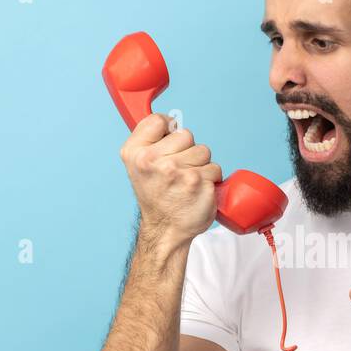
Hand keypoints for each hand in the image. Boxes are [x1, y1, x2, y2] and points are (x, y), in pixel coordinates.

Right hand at [119, 113, 223, 246]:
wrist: (165, 230)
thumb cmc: (155, 196)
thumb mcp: (138, 166)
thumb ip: (148, 140)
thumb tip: (170, 120)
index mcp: (136, 153)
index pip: (158, 120)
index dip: (168, 129)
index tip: (168, 144)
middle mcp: (154, 161)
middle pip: (186, 134)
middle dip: (186, 151)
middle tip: (176, 172)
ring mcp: (178, 172)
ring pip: (203, 151)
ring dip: (200, 165)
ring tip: (187, 182)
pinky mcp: (199, 182)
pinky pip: (214, 168)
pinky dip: (210, 179)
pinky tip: (197, 191)